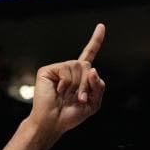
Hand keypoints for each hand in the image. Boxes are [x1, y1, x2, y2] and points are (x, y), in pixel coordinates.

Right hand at [30, 23, 106, 137]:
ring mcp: (58, 69)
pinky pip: (65, 69)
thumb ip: (98, 87)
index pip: (89, 55)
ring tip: (68, 96)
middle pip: (87, 66)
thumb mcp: (93, 103)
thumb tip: (93, 69)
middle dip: (87, 84)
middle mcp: (69, 70)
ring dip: (78, 85)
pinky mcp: (48, 70)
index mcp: (81, 76)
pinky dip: (66, 83)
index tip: (101, 26)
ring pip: (78, 67)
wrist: (53, 122)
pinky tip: (58, 91)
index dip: (96, 41)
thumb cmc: (71, 115)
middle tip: (80, 99)